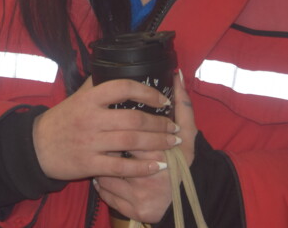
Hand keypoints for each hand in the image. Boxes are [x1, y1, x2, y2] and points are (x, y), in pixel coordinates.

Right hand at [32, 77, 179, 181]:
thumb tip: (118, 67)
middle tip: (174, 127)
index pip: (122, 87)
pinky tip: (156, 165)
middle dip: (160, 123)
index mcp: (89, 99)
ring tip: (172, 143)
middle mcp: (91, 119)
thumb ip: (97, 84)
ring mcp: (90, 142)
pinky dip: (141, 167)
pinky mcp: (89, 164)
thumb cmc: (61, 120)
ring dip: (157, 142)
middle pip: (133, 118)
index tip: (163, 99)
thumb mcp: (76, 97)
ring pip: (131, 141)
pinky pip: (120, 166)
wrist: (36, 147)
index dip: (147, 92)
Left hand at [94, 71, 197, 222]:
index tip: (113, 118)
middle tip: (101, 132)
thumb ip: (184, 106)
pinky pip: (108, 193)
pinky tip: (100, 171)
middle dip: (107, 143)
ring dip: (100, 161)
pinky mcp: (135, 211)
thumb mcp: (189, 136)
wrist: (185, 202)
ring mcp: (141, 198)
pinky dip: (102, 181)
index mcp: (163, 158)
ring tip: (98, 149)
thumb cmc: (184, 163)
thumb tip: (178, 75)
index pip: (133, 136)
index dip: (122, 127)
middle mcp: (151, 181)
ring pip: (108, 174)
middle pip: (117, 155)